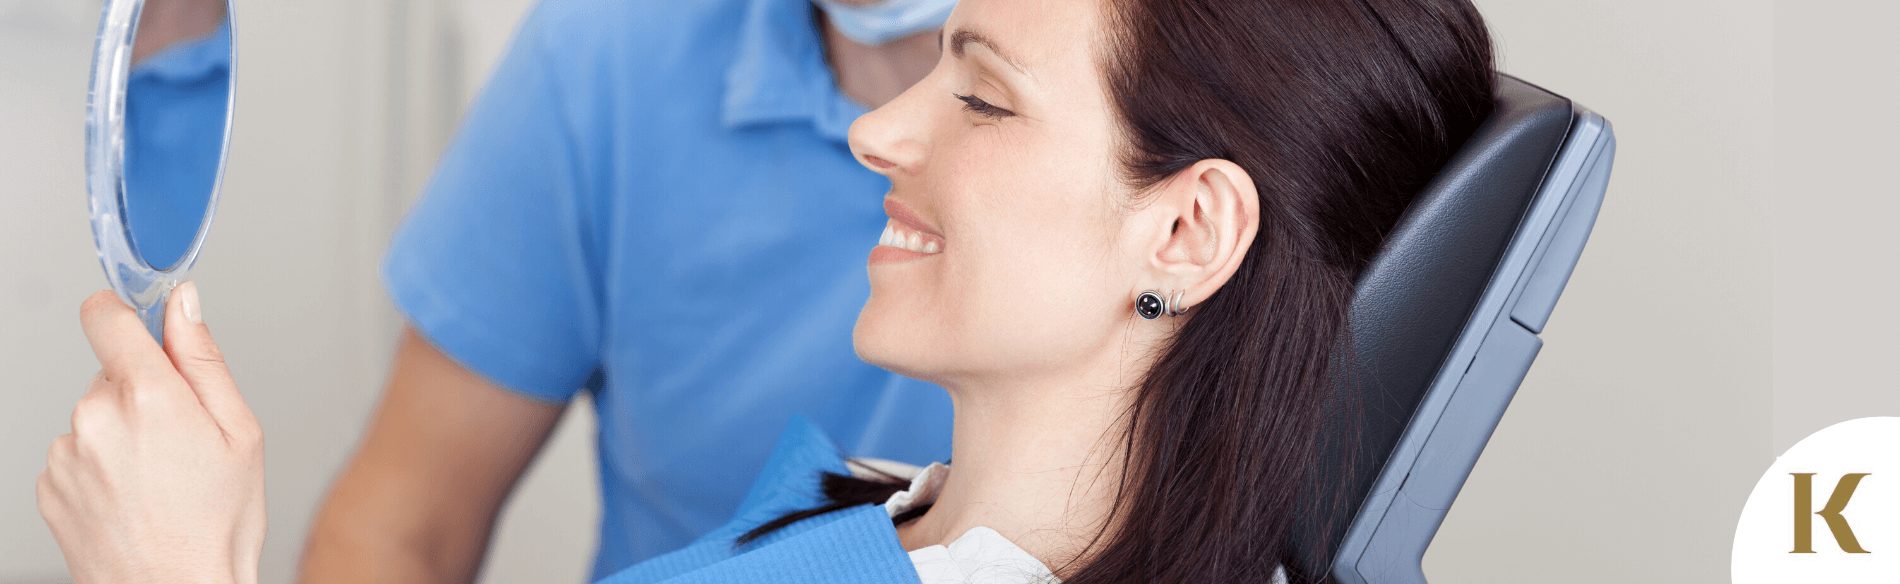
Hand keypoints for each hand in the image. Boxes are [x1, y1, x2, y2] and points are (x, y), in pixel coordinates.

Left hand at [37, 283, 264, 583]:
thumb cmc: (217, 524)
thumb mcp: (240, 433)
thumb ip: (204, 359)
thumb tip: (184, 304)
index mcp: (148, 398)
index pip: (107, 316)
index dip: (126, 314)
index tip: (142, 328)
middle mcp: (95, 419)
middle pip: (113, 375)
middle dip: (145, 394)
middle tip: (182, 441)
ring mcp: (66, 454)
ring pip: (96, 417)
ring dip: (123, 434)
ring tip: (159, 480)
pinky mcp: (50, 485)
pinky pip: (78, 454)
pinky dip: (102, 467)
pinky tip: (133, 498)